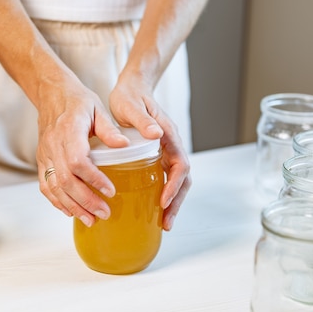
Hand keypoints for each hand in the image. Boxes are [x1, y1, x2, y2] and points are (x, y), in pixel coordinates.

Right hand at [36, 77, 128, 227]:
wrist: (51, 93)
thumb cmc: (77, 101)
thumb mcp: (98, 108)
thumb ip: (109, 129)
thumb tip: (124, 145)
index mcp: (69, 130)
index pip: (77, 161)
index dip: (94, 178)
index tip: (111, 190)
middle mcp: (53, 145)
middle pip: (65, 180)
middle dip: (85, 200)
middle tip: (105, 213)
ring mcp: (45, 154)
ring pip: (54, 187)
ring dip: (72, 206)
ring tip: (91, 220)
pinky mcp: (41, 160)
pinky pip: (46, 185)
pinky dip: (58, 202)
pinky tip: (72, 211)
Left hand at [109, 80, 191, 230]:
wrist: (132, 87)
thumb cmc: (130, 96)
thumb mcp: (131, 106)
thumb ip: (143, 120)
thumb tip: (157, 134)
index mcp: (169, 135)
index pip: (179, 165)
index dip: (173, 185)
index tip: (163, 201)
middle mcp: (171, 145)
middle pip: (183, 178)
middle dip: (176, 202)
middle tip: (167, 223)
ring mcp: (166, 151)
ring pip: (177, 181)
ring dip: (173, 202)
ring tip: (163, 223)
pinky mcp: (157, 155)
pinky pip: (166, 178)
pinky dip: (164, 194)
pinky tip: (153, 208)